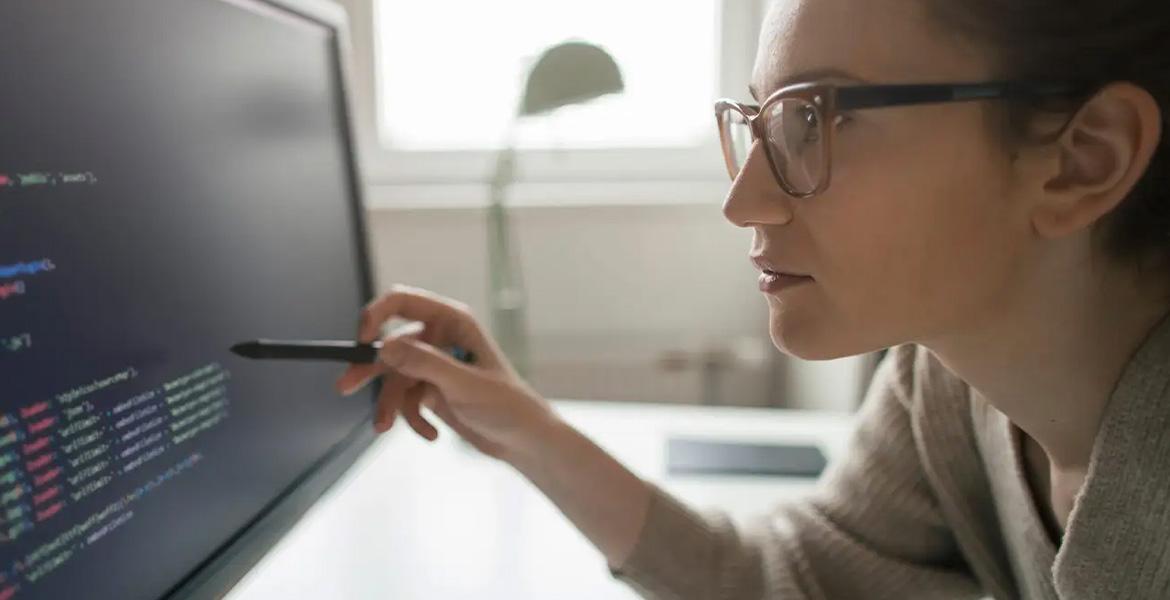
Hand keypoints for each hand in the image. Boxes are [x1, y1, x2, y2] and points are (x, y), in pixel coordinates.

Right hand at [334, 284, 556, 460]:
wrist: (523, 441)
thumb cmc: (507, 405)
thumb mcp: (463, 384)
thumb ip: (425, 363)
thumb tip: (385, 347)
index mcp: (453, 321)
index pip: (403, 302)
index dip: (377, 314)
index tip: (363, 340)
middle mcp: (440, 338)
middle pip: (390, 343)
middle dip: (371, 368)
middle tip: (346, 386)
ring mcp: (434, 365)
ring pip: (394, 377)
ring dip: (391, 404)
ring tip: (386, 428)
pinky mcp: (431, 390)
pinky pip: (405, 399)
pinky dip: (411, 418)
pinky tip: (430, 434)